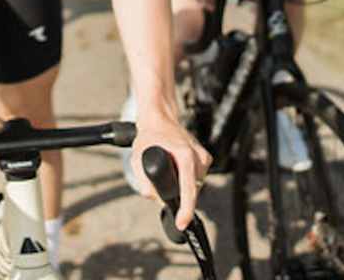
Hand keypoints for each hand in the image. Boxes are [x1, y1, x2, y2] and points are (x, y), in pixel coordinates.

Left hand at [130, 110, 210, 230]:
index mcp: (185, 156)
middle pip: (191, 191)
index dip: (185, 210)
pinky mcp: (205, 159)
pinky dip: (186, 179)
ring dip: (181, 186)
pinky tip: (176, 168)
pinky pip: (196, 179)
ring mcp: (203, 158)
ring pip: (193, 186)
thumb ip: (143, 180)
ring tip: (168, 169)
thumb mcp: (138, 157)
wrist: (160, 119)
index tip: (182, 223)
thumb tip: (152, 197)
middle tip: (161, 183)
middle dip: (178, 197)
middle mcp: (198, 157)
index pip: (189, 190)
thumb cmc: (149, 135)